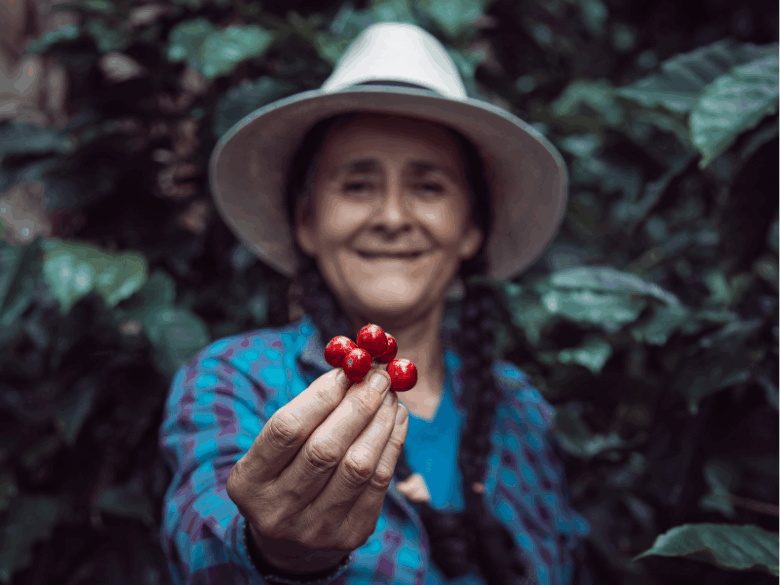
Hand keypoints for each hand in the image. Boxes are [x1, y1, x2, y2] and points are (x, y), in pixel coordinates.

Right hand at [227, 365, 408, 572]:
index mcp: (248, 482)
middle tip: (378, 376)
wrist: (292, 536)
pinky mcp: (351, 535)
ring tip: (389, 395)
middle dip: (357, 406)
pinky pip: (379, 482)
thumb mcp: (278, 445)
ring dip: (380, 422)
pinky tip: (396, 419)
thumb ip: (308, 408)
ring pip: (357, 466)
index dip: (320, 396)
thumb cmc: (286, 470)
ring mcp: (315, 529)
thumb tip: (352, 368)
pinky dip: (392, 444)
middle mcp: (277, 510)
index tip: (346, 370)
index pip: (286, 430)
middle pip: (324, 449)